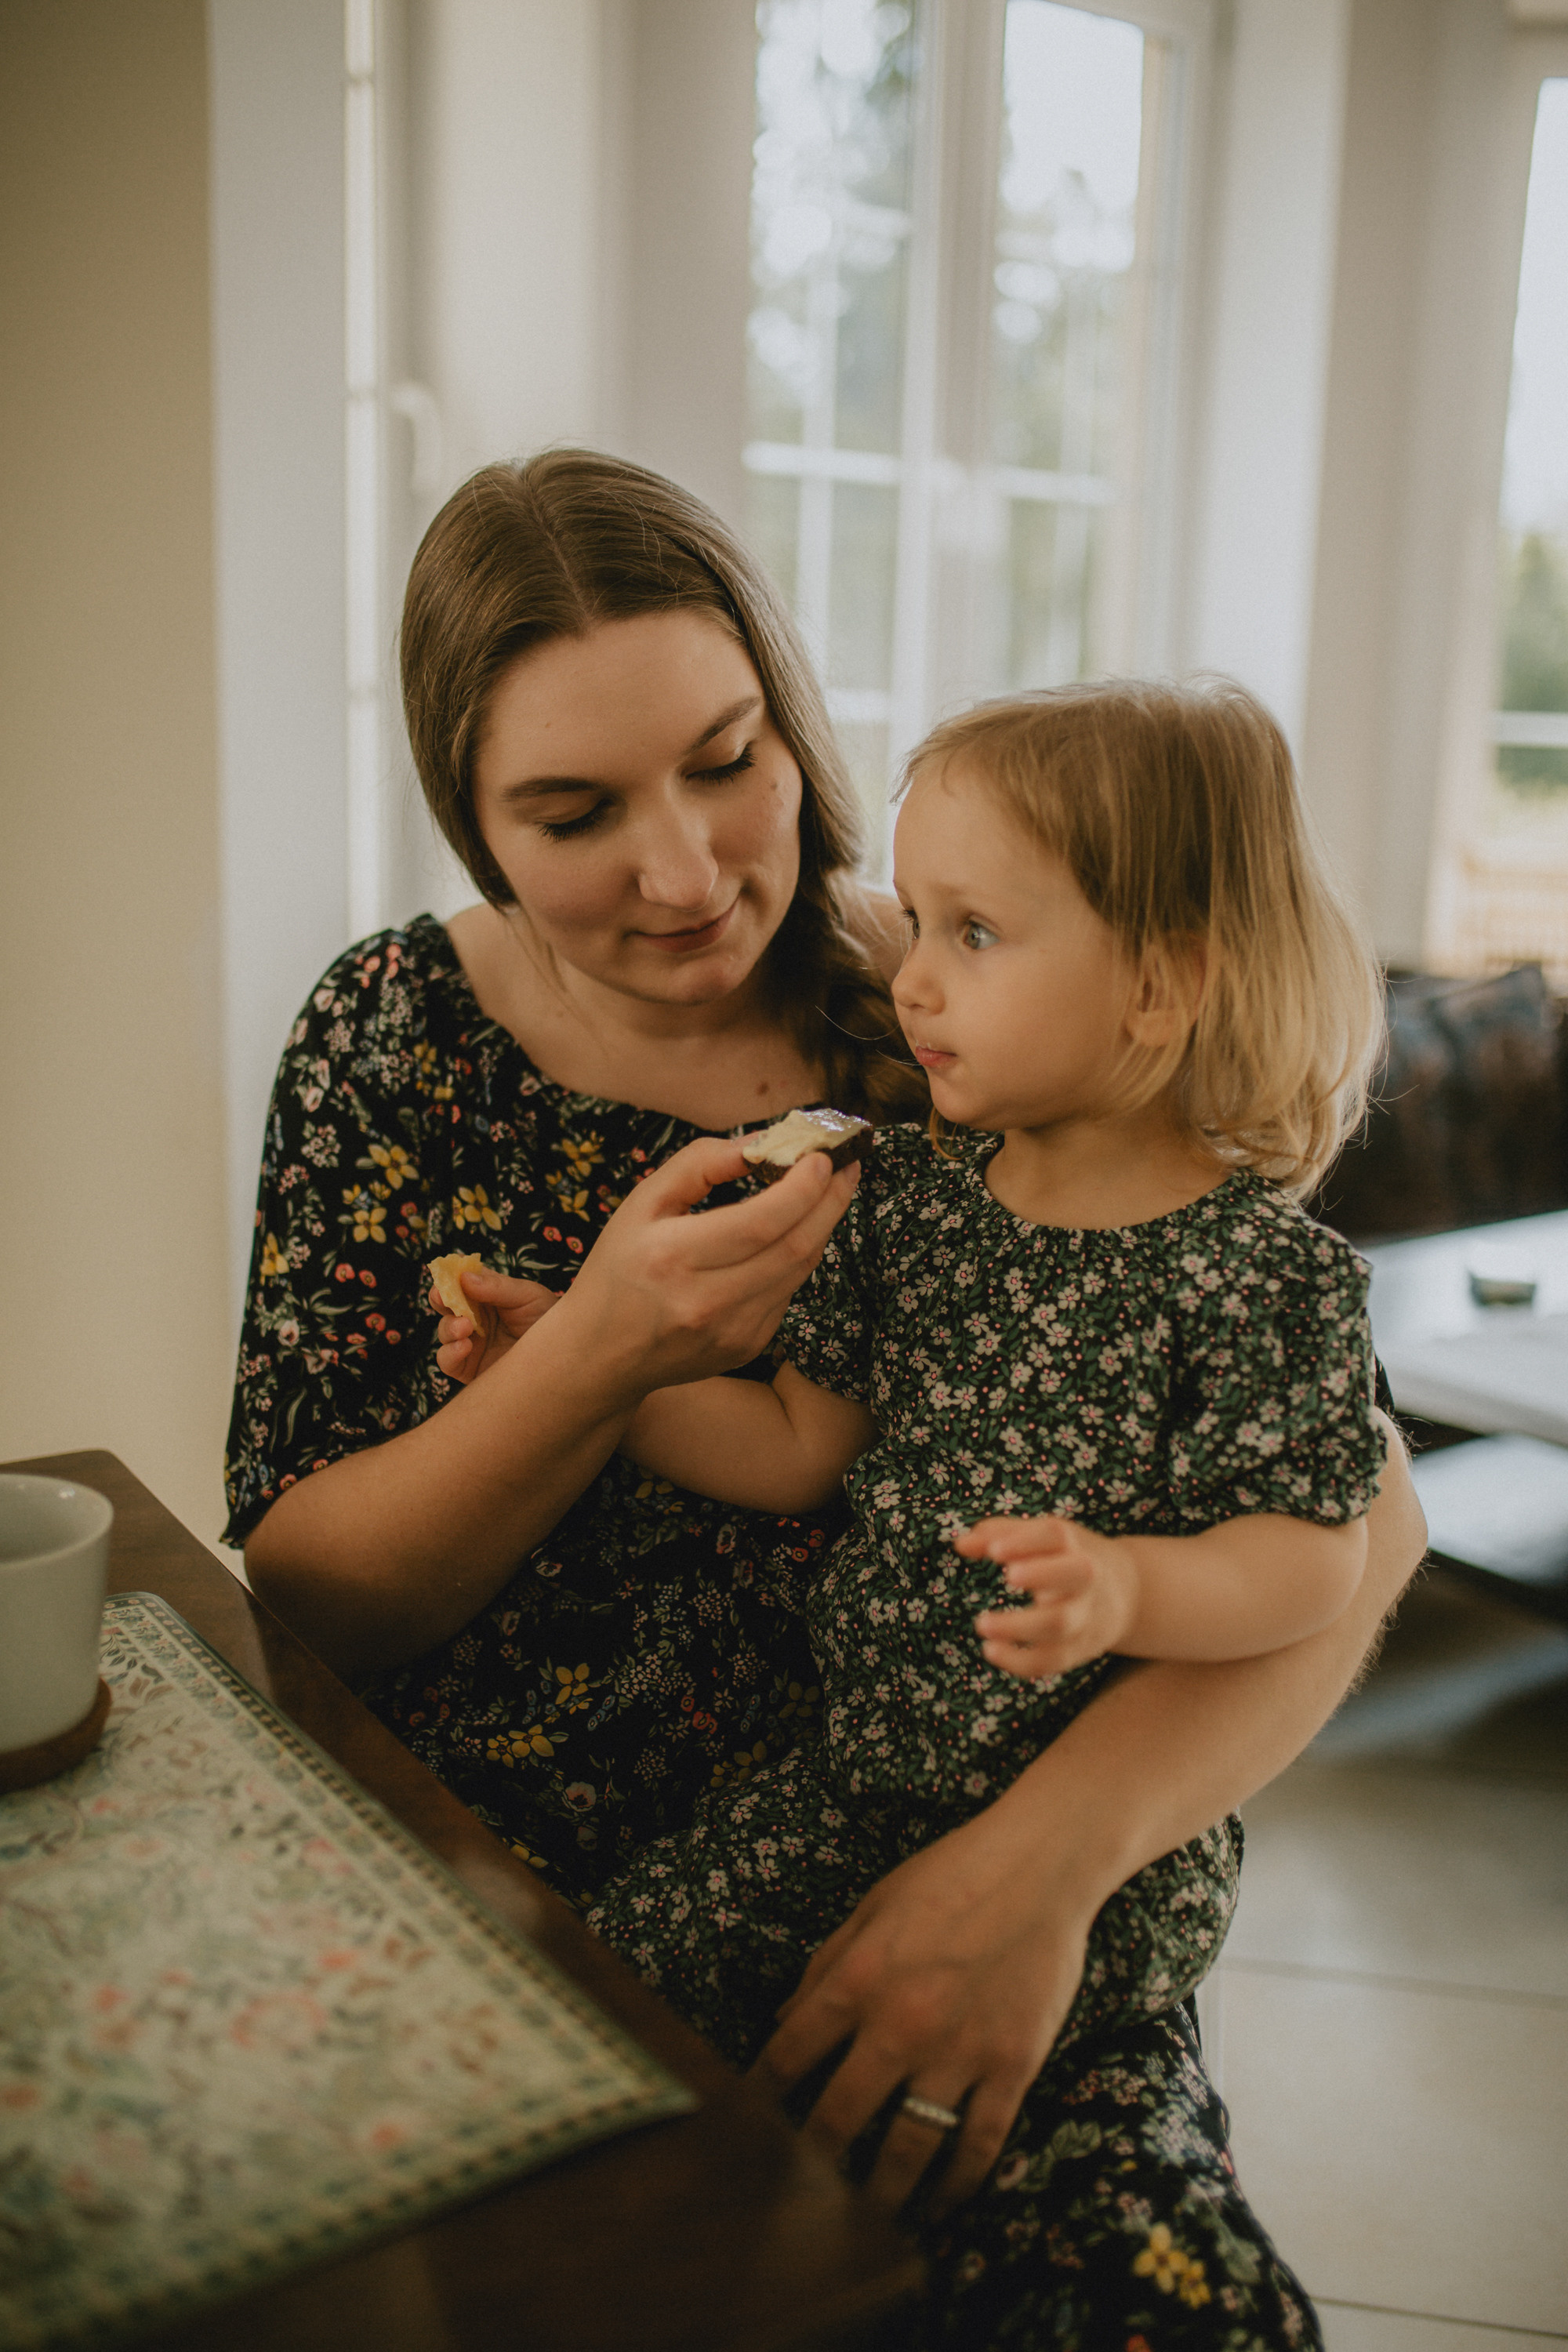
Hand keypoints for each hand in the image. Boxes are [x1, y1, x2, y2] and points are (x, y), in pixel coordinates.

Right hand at [428, 1266, 560, 1382]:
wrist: (566, 1359)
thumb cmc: (551, 1320)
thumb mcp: (529, 1297)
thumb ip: (498, 1287)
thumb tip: (464, 1277)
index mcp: (488, 1296)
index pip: (461, 1281)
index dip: (450, 1277)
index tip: (447, 1277)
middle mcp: (476, 1318)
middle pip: (446, 1305)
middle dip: (440, 1298)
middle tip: (443, 1297)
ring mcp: (472, 1344)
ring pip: (445, 1332)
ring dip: (449, 1327)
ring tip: (465, 1327)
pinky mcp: (470, 1369)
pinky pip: (448, 1362)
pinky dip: (450, 1353)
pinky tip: (465, 1347)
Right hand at [552, 1135, 858, 1398]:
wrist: (601, 1354)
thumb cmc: (618, 1269)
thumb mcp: (641, 1204)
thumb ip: (699, 1165)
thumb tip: (760, 1144)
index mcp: (673, 1257)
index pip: (761, 1222)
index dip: (803, 1188)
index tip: (821, 1155)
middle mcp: (706, 1302)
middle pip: (794, 1247)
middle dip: (831, 1200)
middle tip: (848, 1164)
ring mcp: (731, 1332)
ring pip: (799, 1271)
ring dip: (823, 1225)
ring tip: (832, 1189)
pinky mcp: (747, 1348)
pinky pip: (787, 1292)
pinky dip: (797, 1257)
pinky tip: (794, 1232)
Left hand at [755, 1803, 1093, 2215]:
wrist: (1041, 1866)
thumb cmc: (951, 1876)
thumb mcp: (872, 1907)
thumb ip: (824, 1967)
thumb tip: (782, 2024)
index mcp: (858, 1978)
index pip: (789, 2057)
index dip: (761, 2099)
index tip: (749, 2129)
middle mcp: (901, 2023)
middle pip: (839, 2120)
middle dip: (810, 2166)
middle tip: (796, 2199)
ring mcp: (959, 2052)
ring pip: (909, 2150)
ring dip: (880, 2196)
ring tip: (863, 2225)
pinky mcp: (1012, 2066)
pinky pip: (980, 2145)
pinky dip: (958, 2185)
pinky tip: (940, 2205)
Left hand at [964, 1515, 1139, 1676]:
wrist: (1127, 1595)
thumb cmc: (1067, 1559)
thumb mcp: (1043, 1538)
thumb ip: (1000, 1535)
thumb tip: (960, 1544)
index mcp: (1074, 1545)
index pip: (1056, 1536)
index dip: (1026, 1541)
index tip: (995, 1551)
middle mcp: (1086, 1579)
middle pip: (1076, 1575)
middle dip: (1043, 1575)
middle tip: (1008, 1577)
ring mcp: (1085, 1616)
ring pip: (1061, 1623)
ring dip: (1021, 1625)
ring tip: (982, 1624)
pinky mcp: (1078, 1649)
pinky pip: (1052, 1660)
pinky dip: (1021, 1661)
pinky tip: (991, 1650)